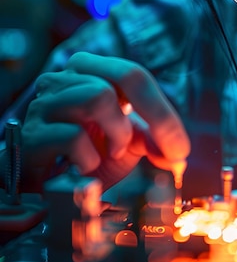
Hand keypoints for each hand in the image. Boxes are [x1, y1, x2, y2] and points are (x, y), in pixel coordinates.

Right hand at [19, 52, 190, 191]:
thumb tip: (179, 152)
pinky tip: (83, 167)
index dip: (163, 111)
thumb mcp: (126, 142)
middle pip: (123, 74)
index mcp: (91, 73)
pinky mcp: (30, 133)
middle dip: (152, 115)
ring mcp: (44, 103)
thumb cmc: (85, 156)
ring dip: (117, 134)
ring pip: (97, 96)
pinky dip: (89, 158)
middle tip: (159, 150)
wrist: (43, 188)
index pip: (135, 74)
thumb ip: (153, 137)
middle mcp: (65, 79)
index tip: (181, 148)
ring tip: (111, 153)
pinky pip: (72, 135)